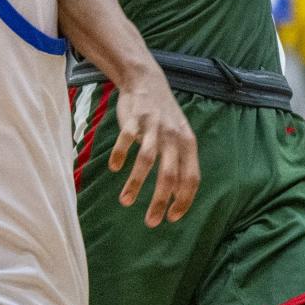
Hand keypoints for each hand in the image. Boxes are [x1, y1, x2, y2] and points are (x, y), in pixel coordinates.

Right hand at [110, 67, 200, 226]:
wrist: (147, 82)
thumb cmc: (164, 118)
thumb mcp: (180, 137)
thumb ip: (179, 163)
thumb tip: (175, 197)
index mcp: (187, 144)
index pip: (191, 178)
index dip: (183, 200)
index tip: (171, 217)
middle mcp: (173, 137)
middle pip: (169, 174)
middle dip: (160, 201)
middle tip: (150, 222)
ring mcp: (153, 127)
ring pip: (147, 160)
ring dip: (136, 183)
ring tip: (126, 202)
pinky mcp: (134, 118)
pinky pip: (127, 139)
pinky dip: (120, 154)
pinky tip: (114, 168)